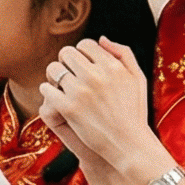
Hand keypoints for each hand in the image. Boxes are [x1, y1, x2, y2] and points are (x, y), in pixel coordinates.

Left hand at [39, 39, 156, 178]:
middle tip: (69, 74)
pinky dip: (49, 92)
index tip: (82, 64)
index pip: (85, 45)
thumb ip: (123, 54)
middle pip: (66, 53)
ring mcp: (80, 92)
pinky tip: (57, 99)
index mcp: (113, 66)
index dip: (82, 53)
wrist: (129, 145)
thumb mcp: (138, 79)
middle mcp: (96, 76)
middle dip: (66, 62)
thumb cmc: (134, 112)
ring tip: (62, 85)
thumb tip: (101, 39)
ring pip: (53, 69)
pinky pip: (46, 89)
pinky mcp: (68, 108)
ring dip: (55, 76)